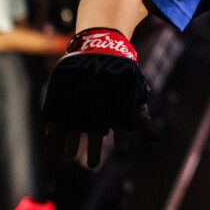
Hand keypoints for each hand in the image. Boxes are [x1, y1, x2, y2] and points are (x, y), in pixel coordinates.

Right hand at [42, 50, 159, 166]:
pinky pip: (56, 98)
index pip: (123, 112)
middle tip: (93, 165)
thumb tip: (157, 139)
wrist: (101, 44)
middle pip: (96, 118)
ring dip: (71, 136)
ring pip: (74, 112)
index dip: (122, 133)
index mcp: (124, 82)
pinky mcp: (62, 74)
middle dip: (95, 143)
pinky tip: (53, 133)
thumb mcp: (134, 93)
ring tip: (71, 154)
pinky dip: (52, 116)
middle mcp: (101, 79)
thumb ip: (142, 117)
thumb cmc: (122, 78)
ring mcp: (80, 76)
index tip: (121, 152)